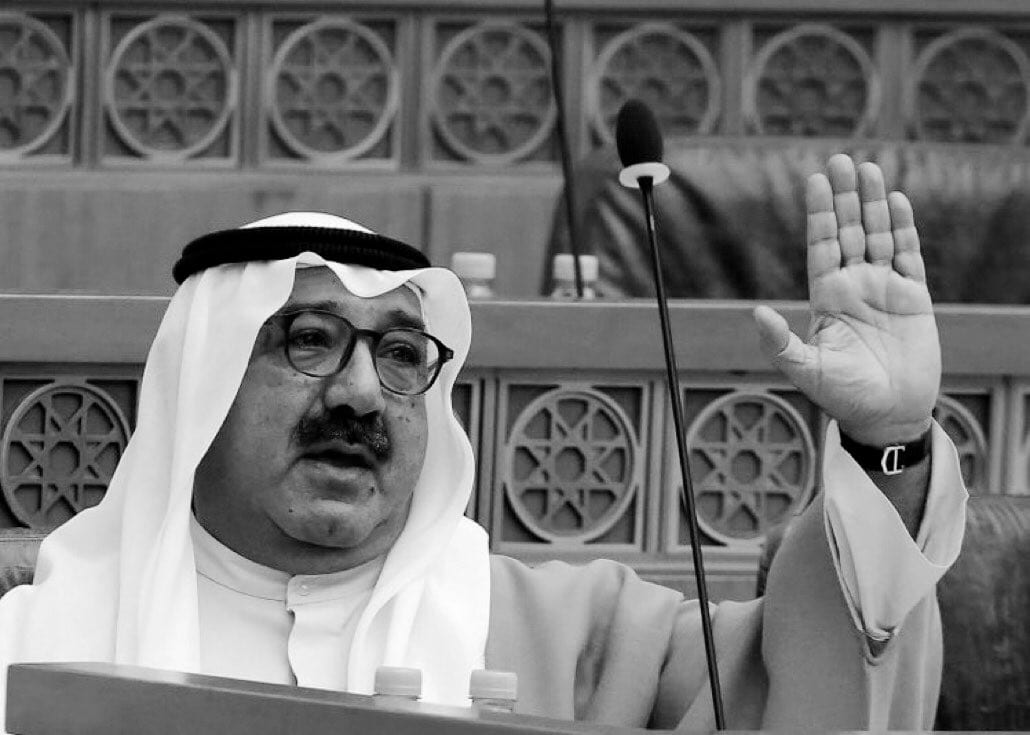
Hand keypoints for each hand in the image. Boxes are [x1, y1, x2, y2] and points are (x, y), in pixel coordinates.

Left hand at [753, 154, 939, 445]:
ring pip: (878, 235)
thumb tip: (757, 312)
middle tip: (840, 160)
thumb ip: (780, 342)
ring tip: (868, 169)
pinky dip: (904, 228)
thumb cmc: (843, 397)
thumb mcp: (806, 370)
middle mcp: (854, 286)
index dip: (819, 213)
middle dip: (844, 197)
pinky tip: (897, 201)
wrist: (888, 415)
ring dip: (874, 204)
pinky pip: (909, 255)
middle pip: (848, 230)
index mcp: (826, 297)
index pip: (821, 245)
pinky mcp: (915, 298)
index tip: (814, 180)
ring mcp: (885, 288)